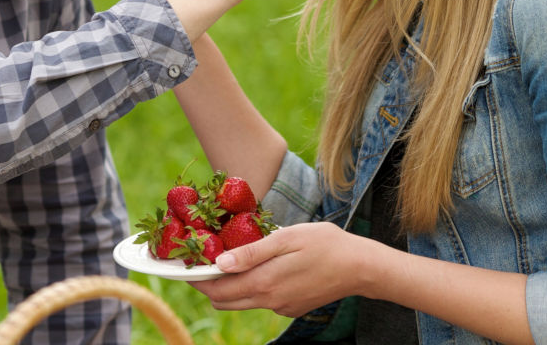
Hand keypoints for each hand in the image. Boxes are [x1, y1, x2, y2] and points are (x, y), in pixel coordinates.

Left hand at [193, 222, 367, 317]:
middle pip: (224, 300)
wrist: (361, 267)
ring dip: (230, 285)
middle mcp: (269, 301)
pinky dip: (253, 286)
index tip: (186, 263)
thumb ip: (251, 252)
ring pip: (243, 301)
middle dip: (209, 284)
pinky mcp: (291, 308)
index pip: (216, 289)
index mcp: (264, 284)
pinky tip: (261, 266)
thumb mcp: (286, 239)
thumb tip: (218, 263)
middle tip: (203, 259)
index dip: (197, 278)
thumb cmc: (324, 244)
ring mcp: (281, 308)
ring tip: (229, 258)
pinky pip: (263, 300)